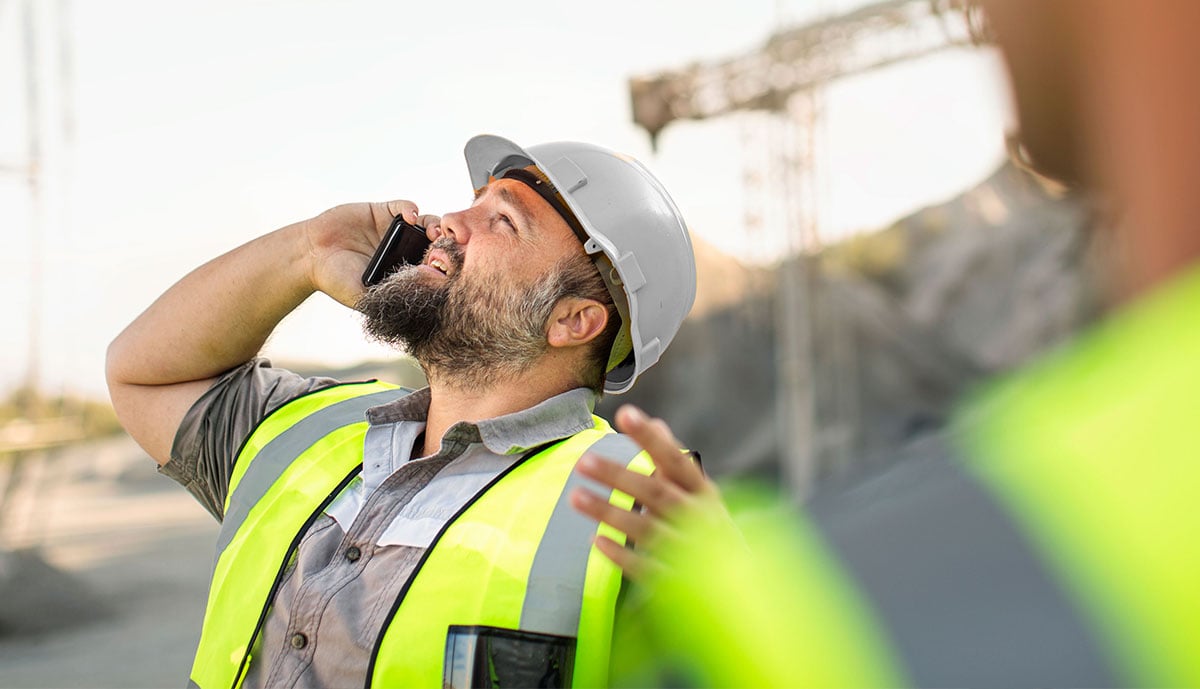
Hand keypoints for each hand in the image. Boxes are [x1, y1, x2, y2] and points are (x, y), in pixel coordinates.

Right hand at [303, 200, 441, 307]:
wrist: (310, 255)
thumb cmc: (336, 280)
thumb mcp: (366, 295)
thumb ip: (391, 293)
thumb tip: (427, 288)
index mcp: (403, 270)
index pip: (432, 266)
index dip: (443, 264)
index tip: (448, 267)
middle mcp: (403, 250)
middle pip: (434, 243)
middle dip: (444, 244)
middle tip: (446, 248)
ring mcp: (394, 230)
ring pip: (425, 224)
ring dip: (434, 226)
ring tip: (434, 233)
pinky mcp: (382, 212)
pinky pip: (404, 207)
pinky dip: (411, 209)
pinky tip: (410, 217)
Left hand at [570, 404, 738, 579]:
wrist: (739, 585)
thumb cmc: (708, 529)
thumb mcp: (699, 494)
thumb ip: (673, 462)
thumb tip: (656, 424)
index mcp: (704, 493)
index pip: (676, 460)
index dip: (651, 438)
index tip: (625, 414)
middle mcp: (699, 519)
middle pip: (656, 494)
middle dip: (618, 476)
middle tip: (584, 461)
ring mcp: (690, 552)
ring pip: (646, 529)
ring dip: (610, 513)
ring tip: (576, 497)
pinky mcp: (677, 581)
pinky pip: (646, 568)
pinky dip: (621, 555)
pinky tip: (596, 540)